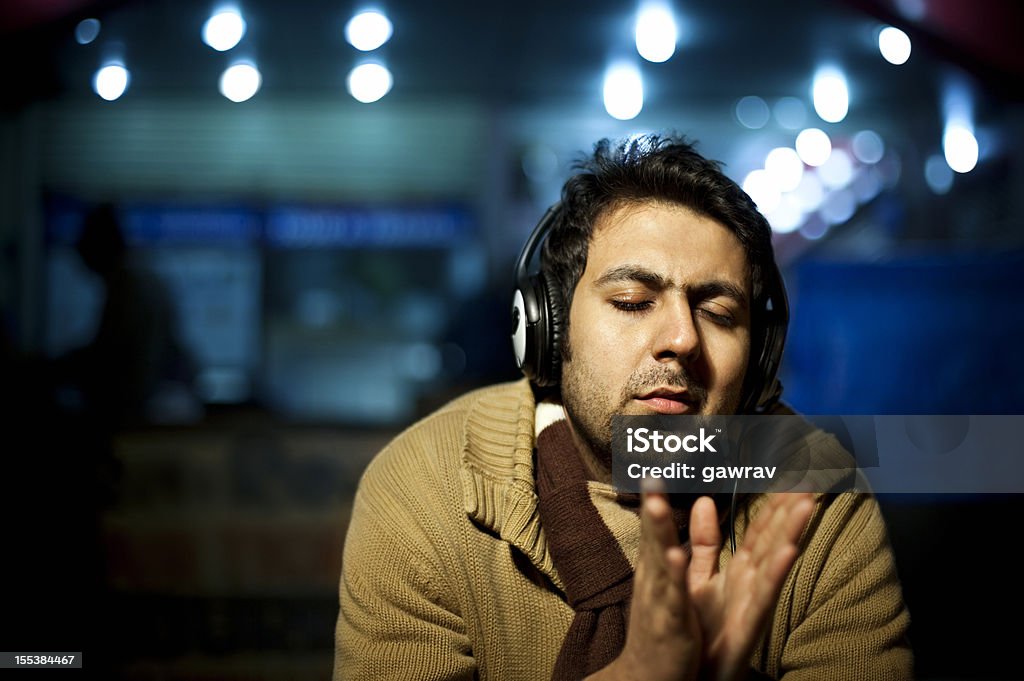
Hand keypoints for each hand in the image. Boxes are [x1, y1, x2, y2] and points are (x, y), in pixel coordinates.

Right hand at [588, 482, 701, 680]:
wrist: (647, 678)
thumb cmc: (664, 628)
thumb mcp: (677, 582)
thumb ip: (693, 544)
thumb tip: (703, 504)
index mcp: (657, 569)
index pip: (655, 527)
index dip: (654, 497)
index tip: (654, 468)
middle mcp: (653, 581)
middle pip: (653, 537)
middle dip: (652, 507)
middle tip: (650, 476)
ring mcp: (659, 602)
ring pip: (660, 561)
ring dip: (658, 532)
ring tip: (655, 504)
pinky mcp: (671, 625)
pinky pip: (673, 598)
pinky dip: (673, 577)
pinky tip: (673, 556)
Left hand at [686, 493, 814, 680]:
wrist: (690, 674)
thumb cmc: (702, 630)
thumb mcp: (699, 578)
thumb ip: (704, 543)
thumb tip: (705, 501)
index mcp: (740, 571)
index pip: (760, 530)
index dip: (773, 503)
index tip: (789, 474)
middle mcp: (751, 582)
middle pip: (773, 538)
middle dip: (790, 510)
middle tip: (809, 476)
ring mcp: (754, 602)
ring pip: (775, 561)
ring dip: (791, 532)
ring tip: (805, 503)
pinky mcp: (750, 623)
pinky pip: (765, 595)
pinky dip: (777, 572)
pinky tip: (789, 551)